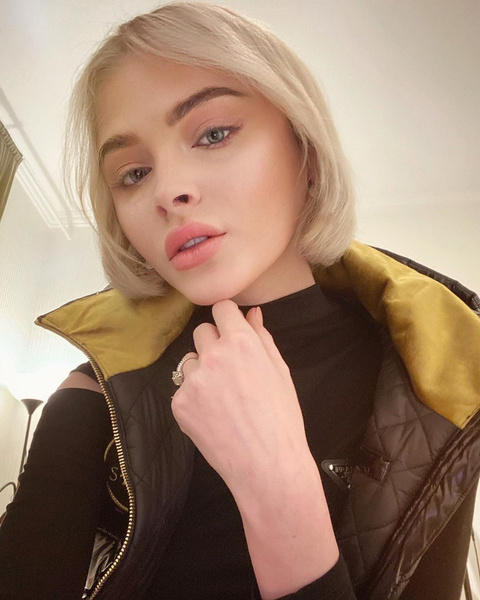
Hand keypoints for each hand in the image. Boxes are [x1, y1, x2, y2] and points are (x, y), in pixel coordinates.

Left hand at [171, 300, 338, 598]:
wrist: (267, 465)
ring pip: (190, 361)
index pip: (221, 308)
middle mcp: (213, 355)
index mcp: (241, 343)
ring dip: (202, 370)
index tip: (230, 329)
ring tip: (222, 397)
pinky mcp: (179, 404)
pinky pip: (183, 390)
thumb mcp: (280, 372)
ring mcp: (192, 380)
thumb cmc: (282, 417)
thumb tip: (252, 312)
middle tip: (230, 368)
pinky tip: (213, 416)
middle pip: (202, 331)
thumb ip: (262, 337)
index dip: (227, 318)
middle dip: (214, 343)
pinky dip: (194, 398)